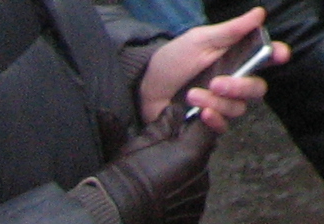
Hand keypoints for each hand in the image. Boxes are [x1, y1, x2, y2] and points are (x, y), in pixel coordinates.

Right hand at [76, 104, 214, 223]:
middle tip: (165, 156)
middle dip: (188, 151)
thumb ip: (165, 121)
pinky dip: (182, 194)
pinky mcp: (193, 214)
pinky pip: (193, 197)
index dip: (197, 125)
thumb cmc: (126, 175)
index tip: (184, 128)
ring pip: (198, 175)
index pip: (208, 128)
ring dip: (186, 173)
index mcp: (193, 152)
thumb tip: (177, 109)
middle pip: (203, 153)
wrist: (115, 212)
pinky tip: (164, 193)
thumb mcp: (142, 141)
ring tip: (161, 177)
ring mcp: (199, 197)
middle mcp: (202, 174)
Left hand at [138, 5, 287, 131]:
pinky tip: (201, 113)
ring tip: (192, 95)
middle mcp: (235, 81)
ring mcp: (223, 103)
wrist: (144, 85)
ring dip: (217, 102)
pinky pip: (223, 127)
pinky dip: (215, 120)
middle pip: (257, 89)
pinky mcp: (209, 122)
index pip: (266, 56)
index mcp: (237, 57)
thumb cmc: (175, 59)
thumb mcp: (200, 40)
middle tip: (217, 83)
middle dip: (242, 87)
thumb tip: (260, 13)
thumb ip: (231, 30)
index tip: (279, 54)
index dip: (277, 54)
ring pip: (238, 108)